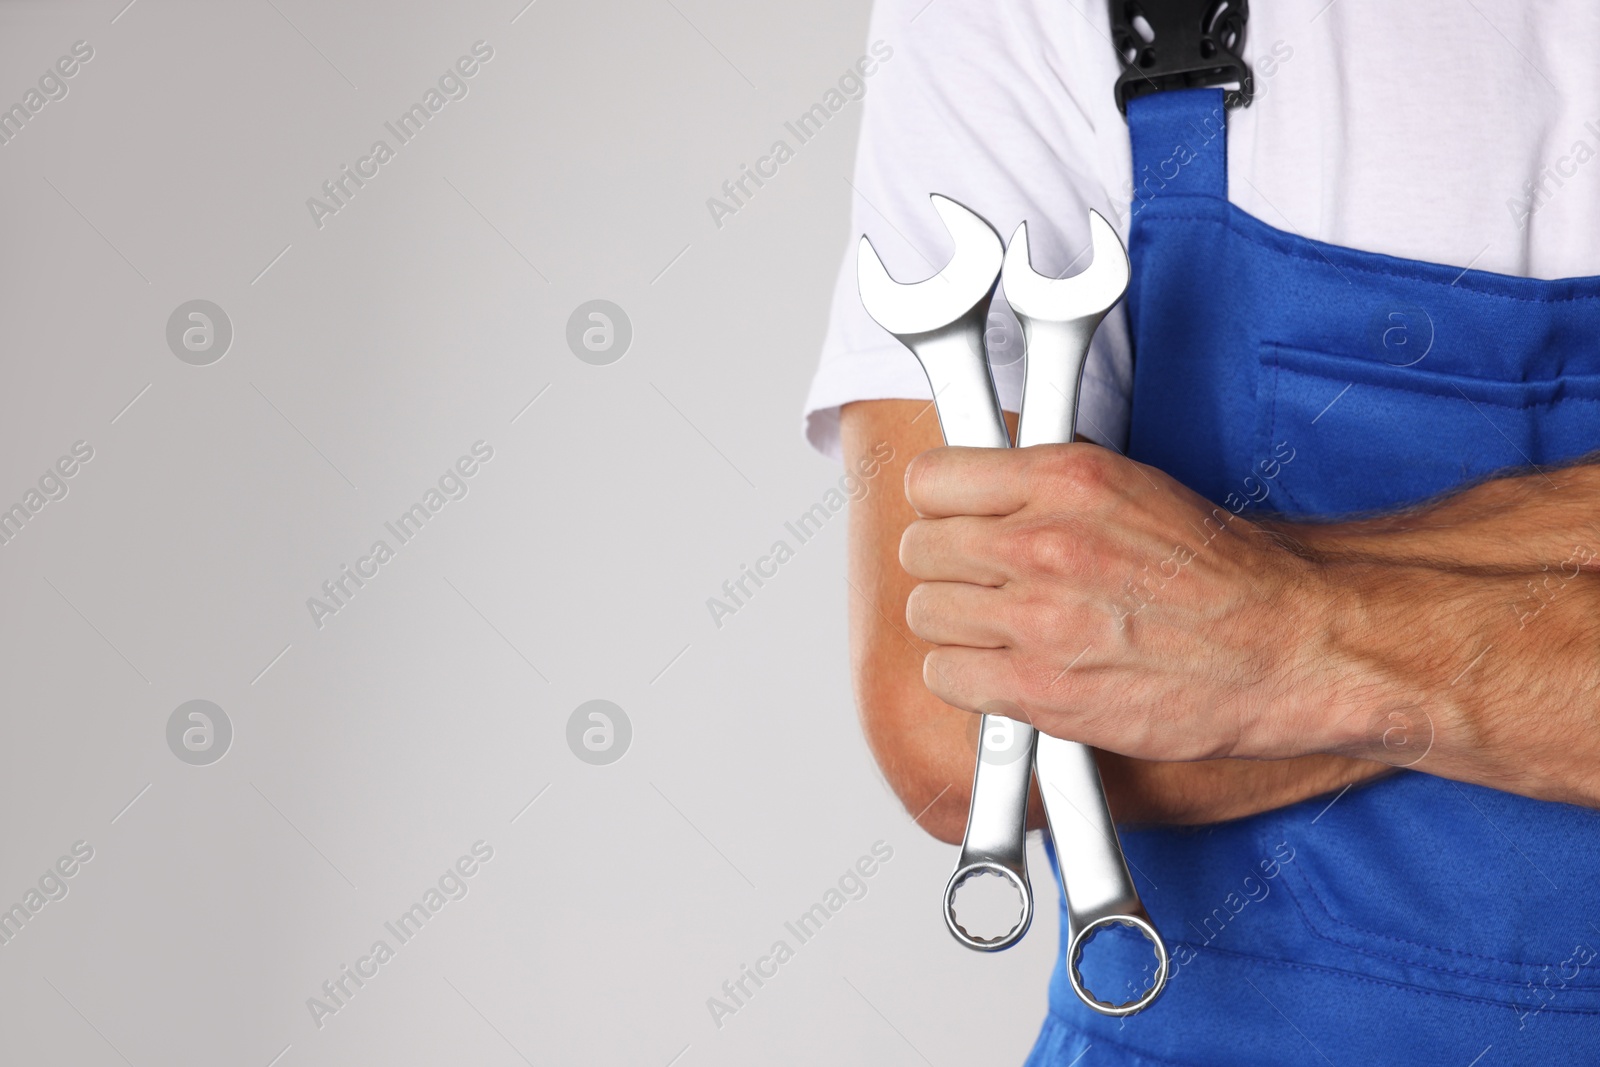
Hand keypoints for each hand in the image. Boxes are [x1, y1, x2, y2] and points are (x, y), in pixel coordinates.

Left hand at [900, 443, 1346, 762]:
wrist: (1284, 646)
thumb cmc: (1219, 574)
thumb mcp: (1128, 485)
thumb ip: (1042, 484)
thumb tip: (977, 487)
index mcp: (1064, 481)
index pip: (930, 480)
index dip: (941, 505)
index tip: (955, 520)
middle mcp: (1043, 545)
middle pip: (919, 549)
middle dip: (948, 566)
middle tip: (986, 580)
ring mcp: (1037, 620)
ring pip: (926, 614)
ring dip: (956, 624)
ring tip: (1004, 626)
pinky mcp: (1040, 690)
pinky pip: (946, 676)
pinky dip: (969, 678)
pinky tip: (1009, 669)